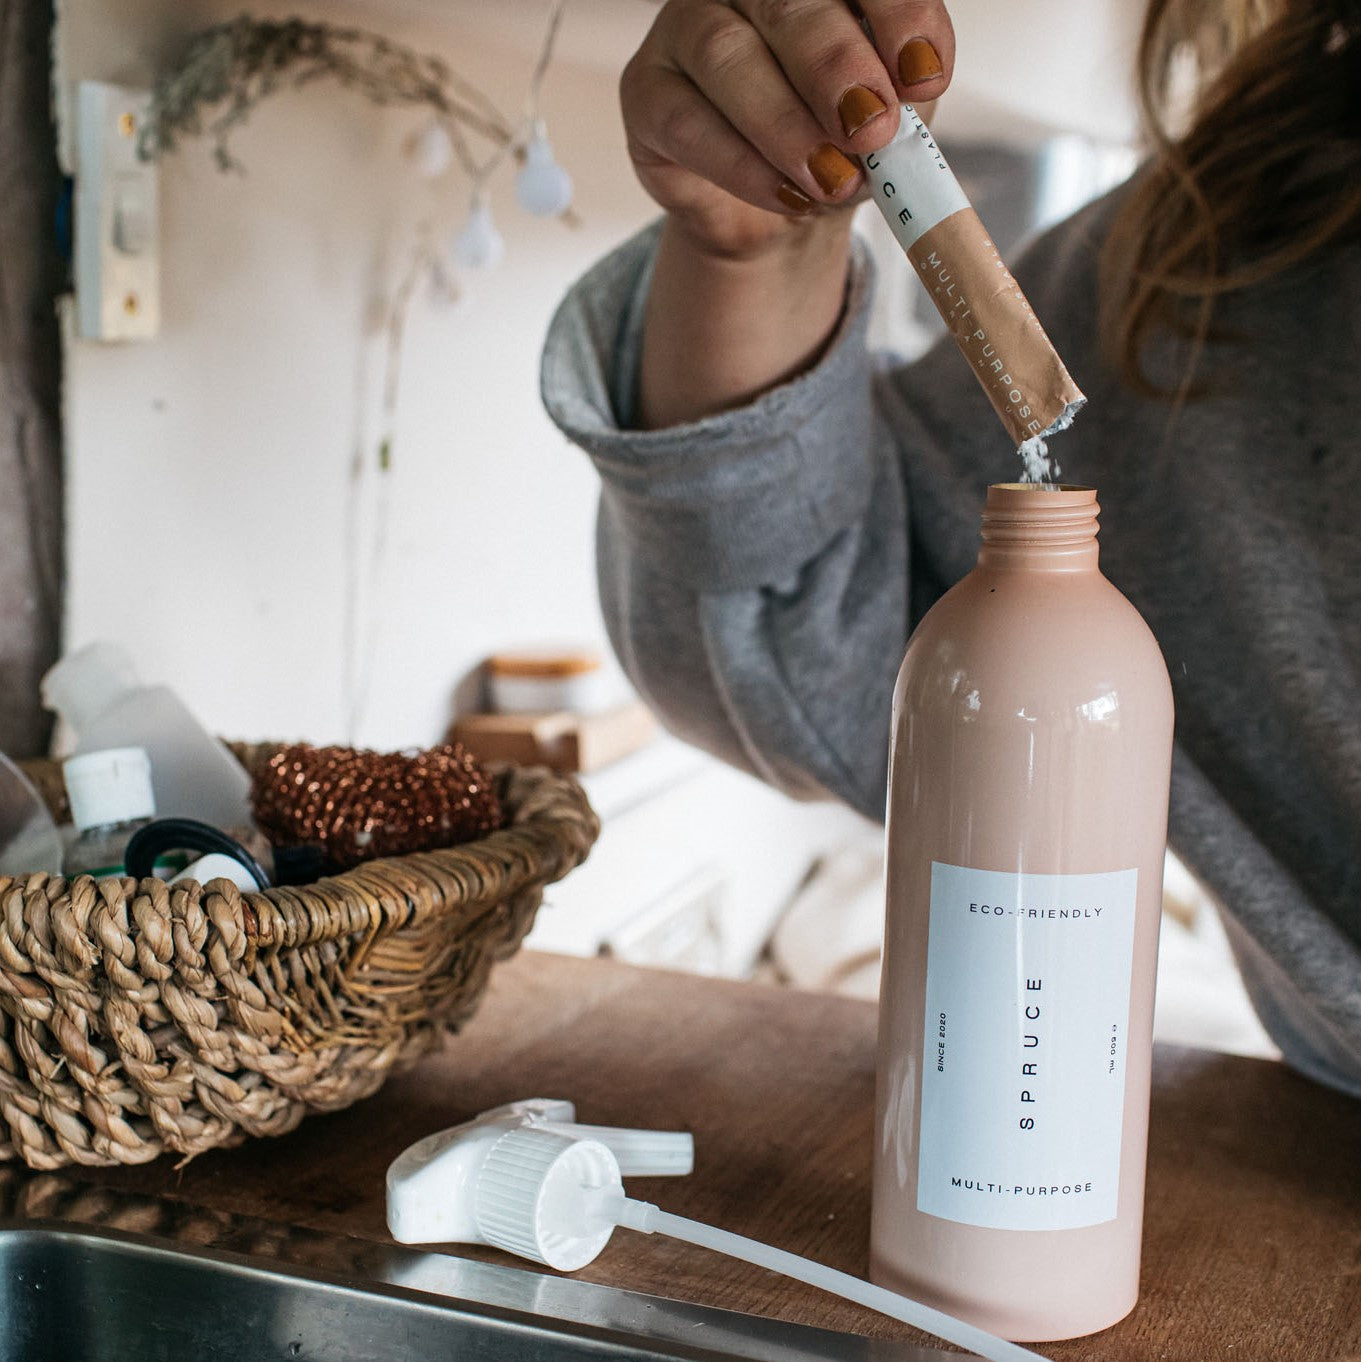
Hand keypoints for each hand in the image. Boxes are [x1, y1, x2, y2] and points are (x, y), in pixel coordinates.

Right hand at [620, 0, 954, 258]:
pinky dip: (742, 166)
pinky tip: (788, 196)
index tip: (926, 75)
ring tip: (832, 180)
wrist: (774, 206)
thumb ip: (900, 106)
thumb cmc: (834, 142)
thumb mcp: (884, 123)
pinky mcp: (646, 90)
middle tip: (872, 129)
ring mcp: (686, 28)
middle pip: (785, 3)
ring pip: (726, 57)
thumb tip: (907, 106)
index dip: (896, 13)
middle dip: (835, 68)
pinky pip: (687, 121)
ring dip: (785, 125)